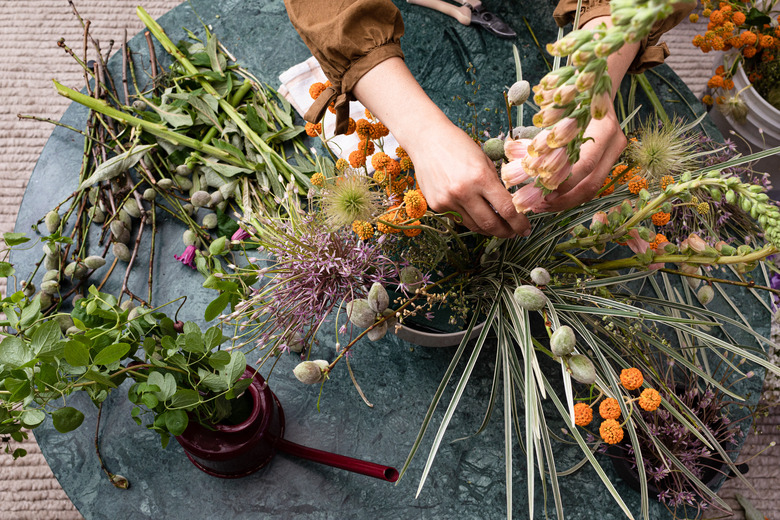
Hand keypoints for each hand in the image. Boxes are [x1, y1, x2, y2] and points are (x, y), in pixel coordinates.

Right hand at [407, 120, 529, 237]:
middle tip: (513, 233)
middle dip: (505, 232)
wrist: (427, 140)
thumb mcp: (484, 160)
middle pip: (491, 224)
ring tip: (497, 226)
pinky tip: (474, 212)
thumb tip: (508, 206)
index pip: (506, 209)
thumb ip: (495, 184)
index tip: (525, 229)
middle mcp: (464, 192)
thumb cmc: (458, 146)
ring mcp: (448, 201)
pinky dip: (470, 219)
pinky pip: (459, 219)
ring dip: (488, 228)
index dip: (519, 223)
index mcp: (481, 177)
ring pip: (474, 226)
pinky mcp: (437, 205)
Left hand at [541, 15, 637, 212]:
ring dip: (565, 201)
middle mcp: (615, 143)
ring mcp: (615, 153)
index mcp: (605, 128)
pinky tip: (552, 199)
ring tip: (542, 206)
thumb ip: (538, 134)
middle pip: (591, 184)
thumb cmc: (572, 97)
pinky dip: (571, 194)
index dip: (562, 182)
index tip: (539, 190)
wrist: (597, 87)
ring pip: (592, 189)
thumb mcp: (556, 112)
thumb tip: (511, 154)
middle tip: (538, 205)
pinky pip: (591, 184)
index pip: (585, 164)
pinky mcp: (610, 160)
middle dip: (563, 199)